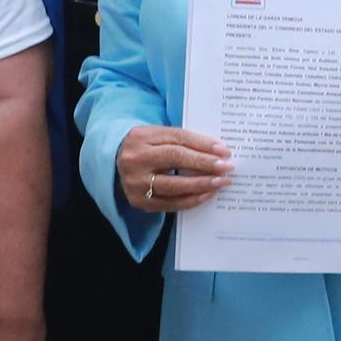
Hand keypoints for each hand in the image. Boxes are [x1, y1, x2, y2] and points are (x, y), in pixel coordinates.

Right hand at [115, 125, 232, 220]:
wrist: (113, 165)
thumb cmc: (144, 148)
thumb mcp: (156, 136)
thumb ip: (181, 141)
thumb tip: (217, 152)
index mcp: (141, 136)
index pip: (177, 138)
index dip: (203, 144)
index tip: (224, 151)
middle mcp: (135, 158)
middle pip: (175, 158)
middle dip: (205, 163)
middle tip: (227, 167)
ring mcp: (135, 182)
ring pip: (173, 184)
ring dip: (201, 184)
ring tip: (221, 182)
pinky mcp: (138, 202)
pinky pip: (169, 203)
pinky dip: (191, 200)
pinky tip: (206, 194)